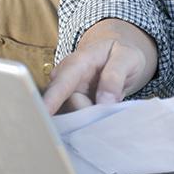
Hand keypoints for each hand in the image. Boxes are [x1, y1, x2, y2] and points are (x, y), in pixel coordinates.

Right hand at [42, 19, 157, 114]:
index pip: (62, 83)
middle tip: (113, 107)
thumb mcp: (128, 57)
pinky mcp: (71, 104)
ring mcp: (67, 92)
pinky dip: (93, 118)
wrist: (120, 58)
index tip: (45, 113)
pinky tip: (104, 108)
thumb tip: (104, 102)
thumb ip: (115, 76)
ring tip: (112, 100)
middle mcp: (66, 77)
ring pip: (75, 116)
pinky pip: (79, 119)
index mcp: (78, 62)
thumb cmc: (122, 54)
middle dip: (91, 114)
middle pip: (71, 106)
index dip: (52, 100)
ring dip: (94, 116)